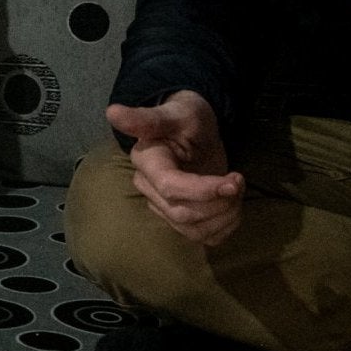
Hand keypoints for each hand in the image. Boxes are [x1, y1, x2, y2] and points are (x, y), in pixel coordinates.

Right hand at [107, 90, 244, 247]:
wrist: (192, 132)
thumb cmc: (184, 118)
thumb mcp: (173, 114)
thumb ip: (147, 118)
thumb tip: (112, 113)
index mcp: (146, 162)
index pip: (170, 187)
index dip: (203, 190)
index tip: (234, 181)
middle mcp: (149, 189)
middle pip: (182, 213)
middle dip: (219, 202)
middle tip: (238, 181)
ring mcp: (163, 207)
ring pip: (194, 230)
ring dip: (225, 216)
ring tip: (237, 190)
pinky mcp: (179, 219)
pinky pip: (204, 237)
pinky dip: (226, 226)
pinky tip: (233, 205)